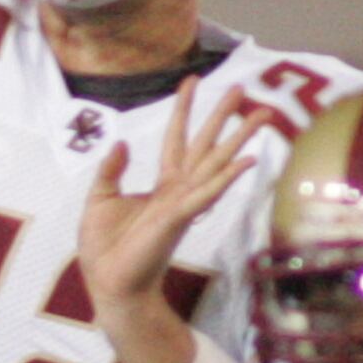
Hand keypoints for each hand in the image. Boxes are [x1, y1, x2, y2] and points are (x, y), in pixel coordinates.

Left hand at [81, 91, 267, 350]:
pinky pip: (207, 193)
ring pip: (217, 163)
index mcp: (162, 185)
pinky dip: (227, 176)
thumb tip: (122, 141)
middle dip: (223, 116)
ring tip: (262, 114)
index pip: (176, 138)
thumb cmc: (106, 246)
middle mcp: (179, 190)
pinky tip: (247, 159)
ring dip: (240, 139)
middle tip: (241, 87)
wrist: (109, 281)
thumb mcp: (100, 198)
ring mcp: (183, 203)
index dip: (183, 110)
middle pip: (206, 144)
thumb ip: (112, 169)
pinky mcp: (179, 218)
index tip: (191, 81)